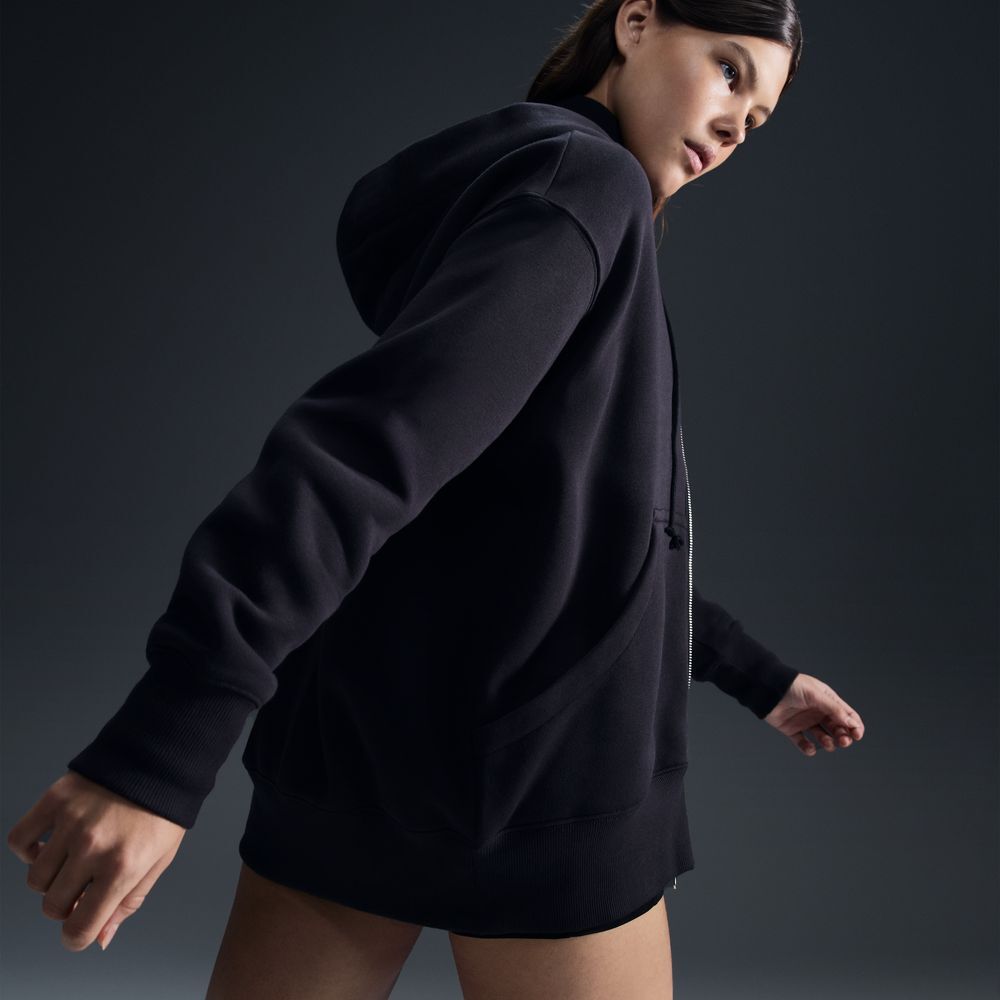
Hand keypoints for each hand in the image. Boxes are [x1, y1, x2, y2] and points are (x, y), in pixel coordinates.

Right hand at [6, 770, 186, 951]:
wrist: (160, 761)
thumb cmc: (162, 812)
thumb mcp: (158, 861)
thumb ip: (128, 902)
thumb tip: (99, 938)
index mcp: (122, 867)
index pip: (79, 927)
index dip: (76, 937)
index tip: (78, 929)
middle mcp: (93, 848)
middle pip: (52, 905)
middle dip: (66, 905)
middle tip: (84, 886)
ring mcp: (71, 823)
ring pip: (36, 878)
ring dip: (51, 878)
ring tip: (74, 860)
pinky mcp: (56, 800)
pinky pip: (19, 840)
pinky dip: (28, 849)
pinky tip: (51, 844)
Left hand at [763, 673, 864, 755]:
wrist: (765, 689)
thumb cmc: (791, 686)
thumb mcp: (815, 695)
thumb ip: (833, 709)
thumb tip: (851, 723)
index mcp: (826, 700)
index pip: (847, 715)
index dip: (855, 726)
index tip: (856, 735)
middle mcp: (818, 712)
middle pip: (837, 728)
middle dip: (843, 737)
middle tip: (843, 741)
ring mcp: (805, 721)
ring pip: (823, 737)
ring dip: (828, 743)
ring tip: (826, 742)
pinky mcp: (792, 730)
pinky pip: (803, 743)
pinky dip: (808, 748)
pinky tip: (809, 748)